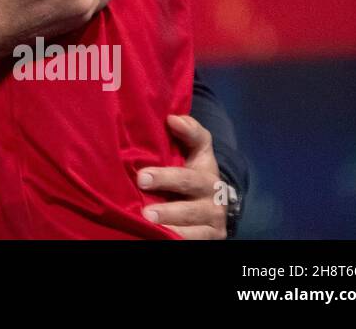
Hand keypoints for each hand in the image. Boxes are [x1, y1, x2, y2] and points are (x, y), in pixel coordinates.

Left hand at [138, 114, 228, 238]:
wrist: (210, 212)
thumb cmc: (190, 177)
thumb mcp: (192, 154)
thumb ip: (186, 133)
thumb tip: (173, 118)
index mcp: (205, 165)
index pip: (200, 142)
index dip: (187, 132)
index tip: (169, 122)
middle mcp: (213, 190)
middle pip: (189, 181)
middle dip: (166, 180)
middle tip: (142, 180)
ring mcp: (213, 216)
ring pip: (191, 216)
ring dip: (169, 217)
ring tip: (146, 217)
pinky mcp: (210, 237)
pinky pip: (193, 238)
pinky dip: (176, 236)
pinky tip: (157, 234)